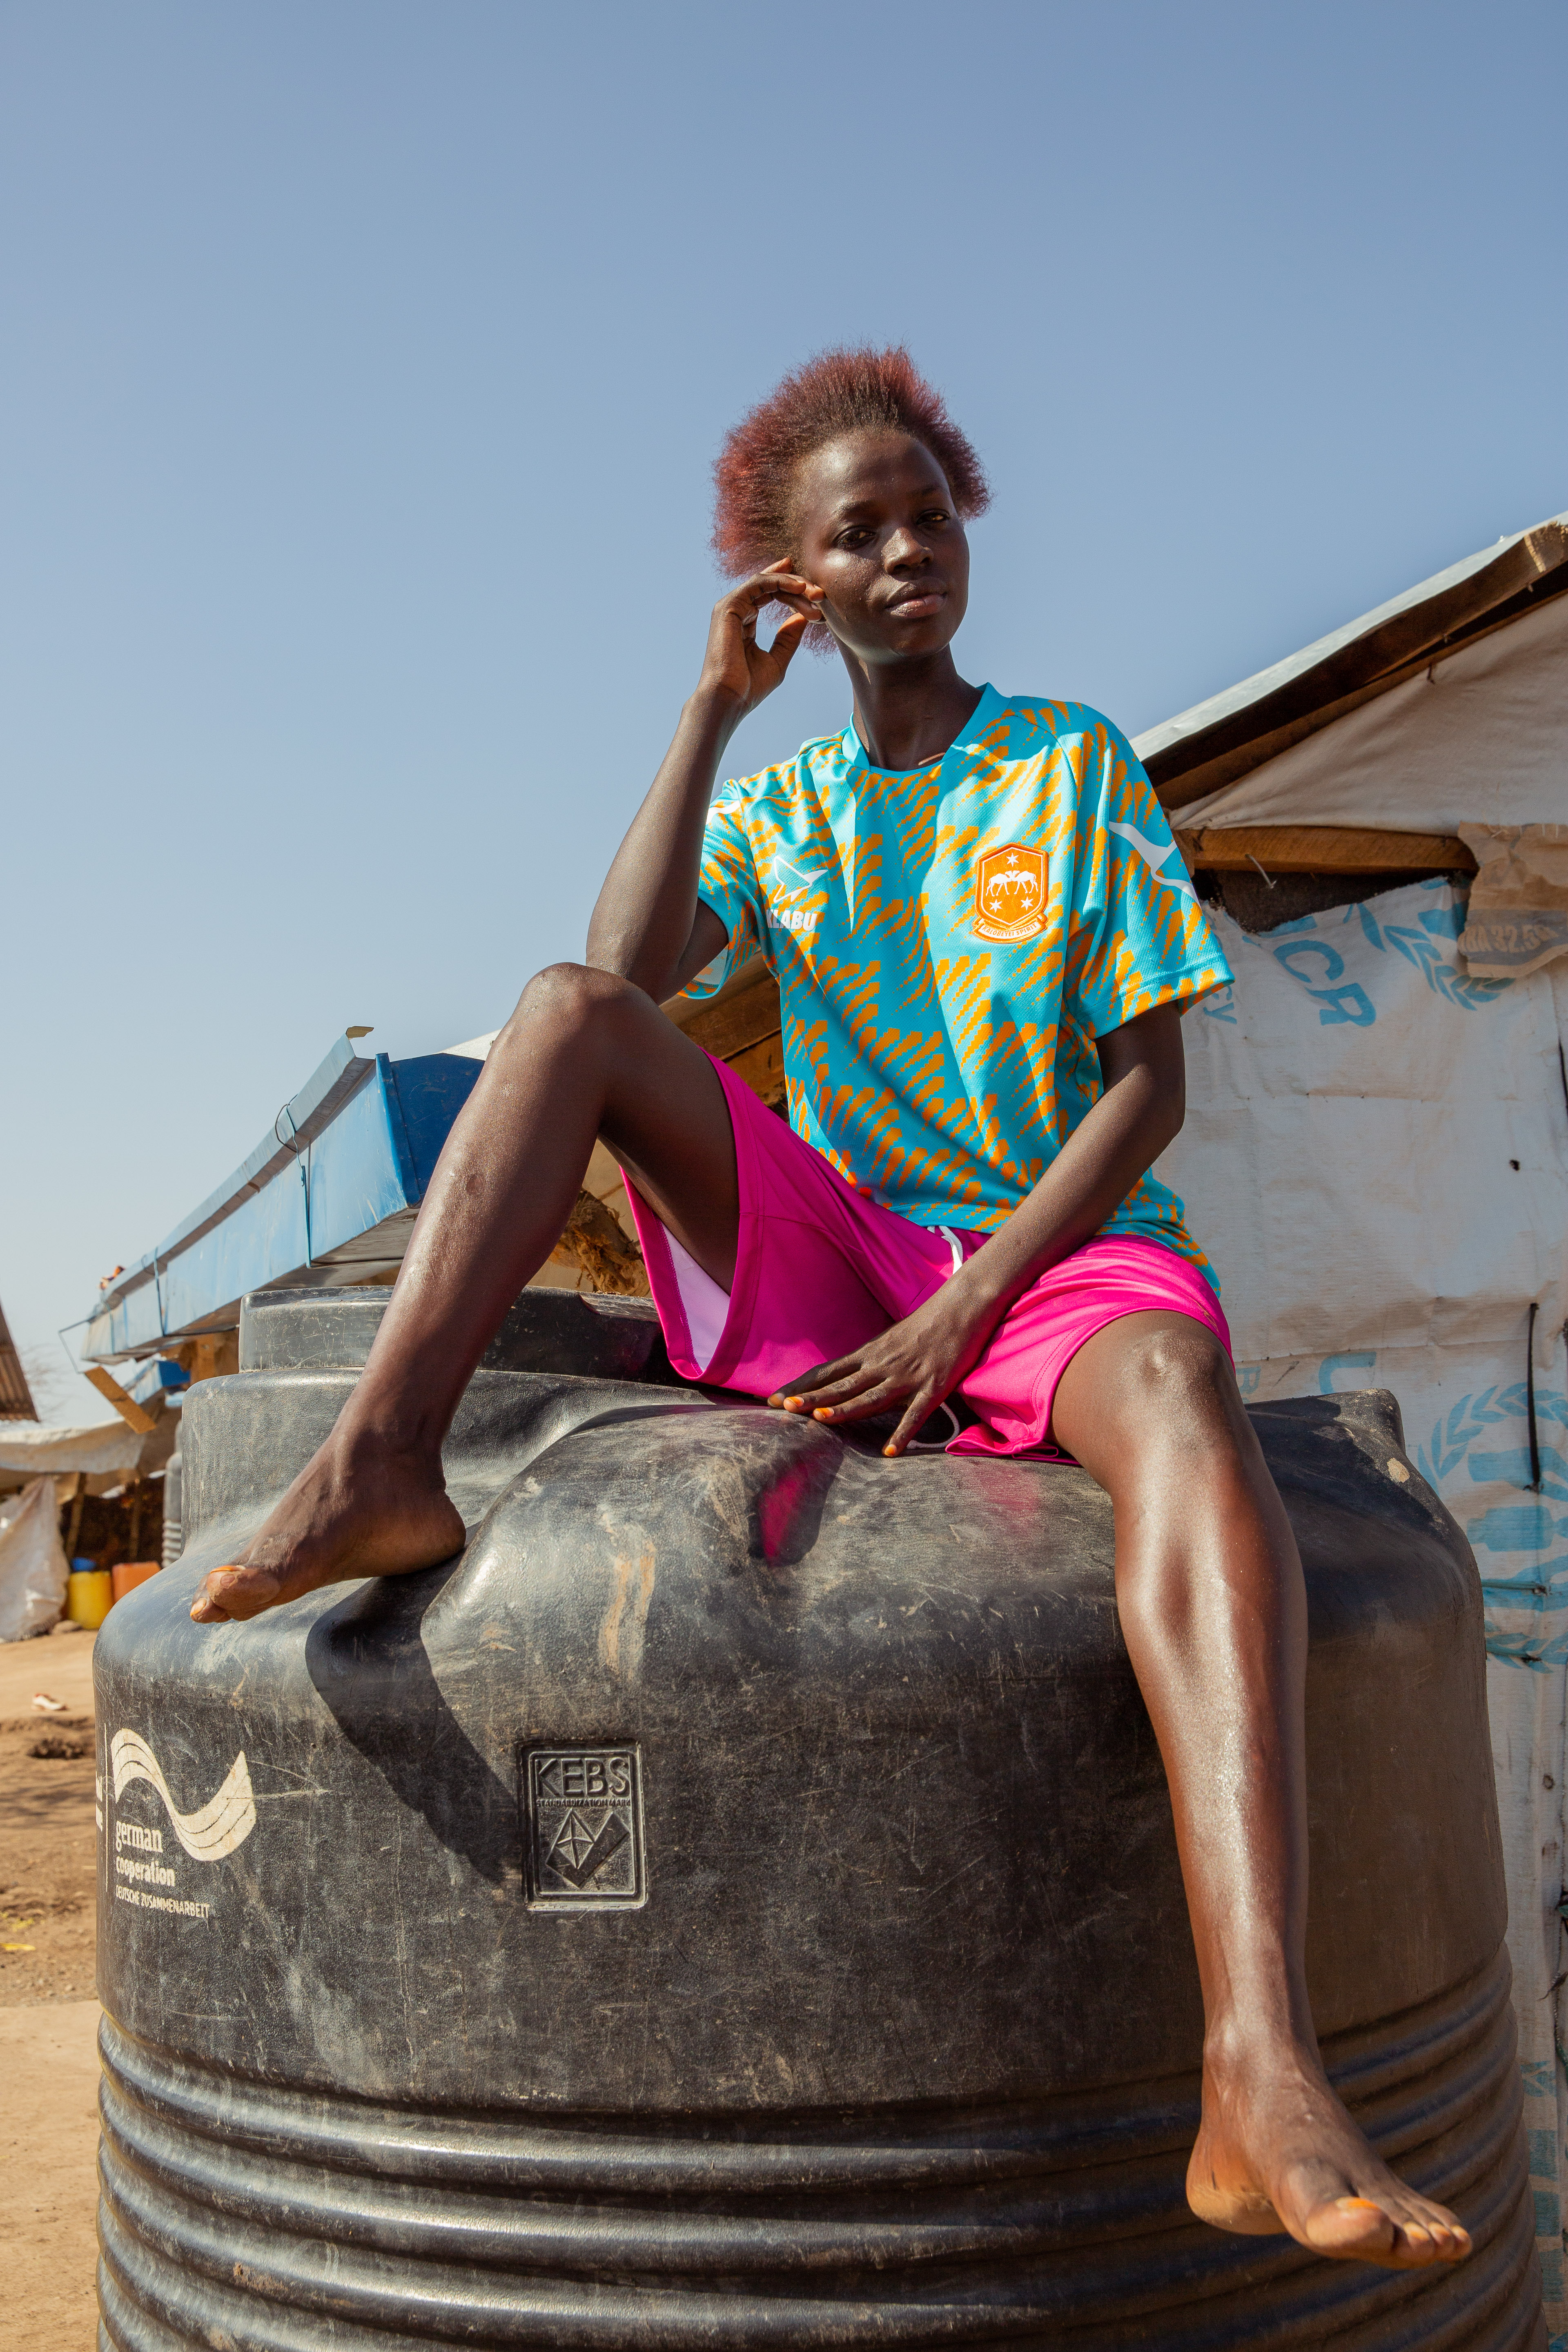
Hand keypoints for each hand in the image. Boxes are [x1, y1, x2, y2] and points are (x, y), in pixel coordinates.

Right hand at [697, 560, 824, 720]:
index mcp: (744, 622)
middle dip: (798, 586)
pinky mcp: (729, 606)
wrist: (729, 699)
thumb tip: (802, 617)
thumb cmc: (748, 687)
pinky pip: (758, 583)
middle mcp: (736, 611)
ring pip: (766, 582)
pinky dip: (780, 581)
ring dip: (793, 584)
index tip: (819, 601)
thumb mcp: (777, 660)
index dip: (794, 593)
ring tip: (816, 594)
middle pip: (770, 586)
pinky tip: (799, 588)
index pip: (770, 595)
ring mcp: (731, 607)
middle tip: (822, 594)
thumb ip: (788, 638)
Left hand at [767, 1283, 1001, 1456]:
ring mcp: (907, 1377)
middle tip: (783, 1409)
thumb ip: (872, 1360)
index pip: (827, 1371)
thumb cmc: (928, 1322)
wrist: (963, 1306)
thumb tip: (850, 1377)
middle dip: (811, 1398)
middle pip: (841, 1385)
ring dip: (844, 1409)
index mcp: (870, 1353)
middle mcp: (882, 1365)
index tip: (774, 1399)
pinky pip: (915, 1414)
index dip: (801, 1386)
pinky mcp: (934, 1387)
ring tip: (820, 1420)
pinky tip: (889, 1451)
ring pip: (870, 1397)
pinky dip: (902, 1432)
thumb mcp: (892, 1339)